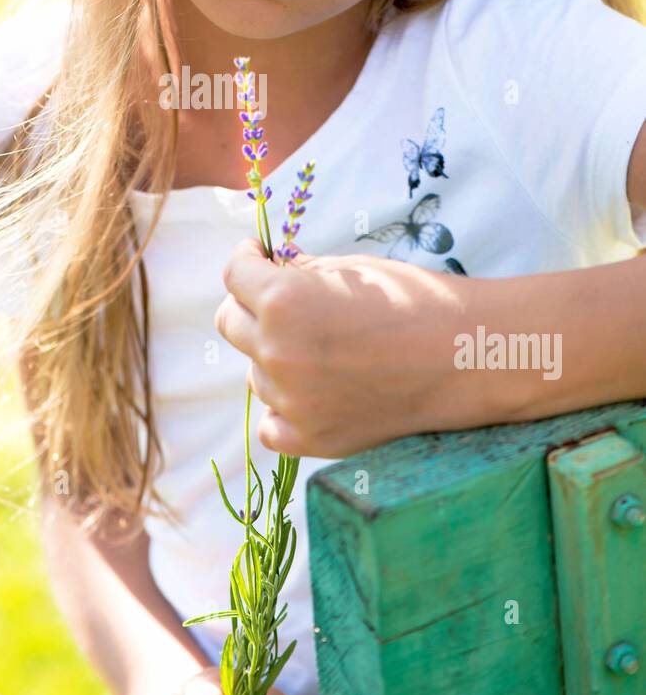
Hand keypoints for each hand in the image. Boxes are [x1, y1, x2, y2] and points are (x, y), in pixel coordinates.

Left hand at [215, 237, 474, 458]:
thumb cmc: (413, 301)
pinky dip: (283, 407)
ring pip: (254, 371)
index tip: (258, 256)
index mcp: (282, 301)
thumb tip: (270, 271)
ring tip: (322, 348)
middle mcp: (277, 352)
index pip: (234, 274)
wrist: (465, 356)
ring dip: (274, 356)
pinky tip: (309, 391)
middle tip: (280, 300)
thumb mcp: (350, 269)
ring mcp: (291, 400)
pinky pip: (270, 422)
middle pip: (230, 323)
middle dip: (251, 305)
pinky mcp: (310, 439)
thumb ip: (299, 271)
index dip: (247, 259)